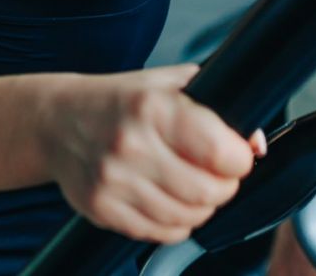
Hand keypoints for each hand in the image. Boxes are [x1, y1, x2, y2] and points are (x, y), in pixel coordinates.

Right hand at [44, 64, 259, 242]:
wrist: (59, 121)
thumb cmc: (123, 99)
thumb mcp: (169, 83)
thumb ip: (216, 103)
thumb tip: (256, 140)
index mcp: (152, 106)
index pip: (217, 150)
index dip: (239, 159)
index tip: (239, 155)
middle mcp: (131, 144)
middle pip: (206, 190)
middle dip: (226, 186)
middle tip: (223, 175)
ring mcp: (113, 181)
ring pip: (187, 217)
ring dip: (204, 207)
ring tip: (197, 187)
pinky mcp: (102, 209)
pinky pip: (160, 232)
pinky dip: (177, 223)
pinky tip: (172, 200)